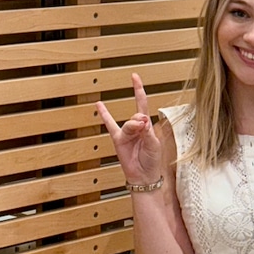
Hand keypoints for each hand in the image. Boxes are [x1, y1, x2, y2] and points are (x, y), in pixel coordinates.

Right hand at [95, 73, 162, 187]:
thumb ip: (147, 132)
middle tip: (144, 126)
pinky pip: (110, 126)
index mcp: (147, 126)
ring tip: (138, 130)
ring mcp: (126, 133)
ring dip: (133, 126)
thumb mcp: (154, 145)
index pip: (142, 103)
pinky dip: (105, 115)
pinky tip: (99, 105)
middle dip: (140, 120)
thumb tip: (142, 120)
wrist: (144, 176)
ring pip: (128, 124)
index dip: (139, 90)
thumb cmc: (152, 161)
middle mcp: (136, 127)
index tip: (134, 77)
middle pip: (137, 115)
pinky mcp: (118, 140)